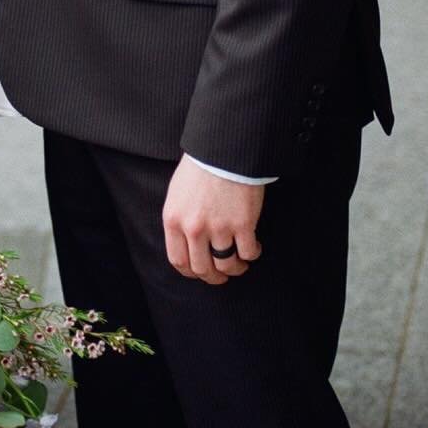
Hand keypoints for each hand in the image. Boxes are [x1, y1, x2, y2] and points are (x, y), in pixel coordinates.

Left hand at [163, 156, 264, 285]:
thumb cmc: (200, 168)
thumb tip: (186, 244)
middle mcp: (194, 229)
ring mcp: (218, 228)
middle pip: (203, 269)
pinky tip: (254, 248)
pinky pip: (248, 253)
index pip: (178, 261)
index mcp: (173, 221)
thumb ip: (179, 220)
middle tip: (222, 276)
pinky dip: (252, 255)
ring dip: (236, 269)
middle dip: (213, 277)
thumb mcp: (177, 195)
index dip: (191, 273)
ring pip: (227, 265)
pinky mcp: (242, 224)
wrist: (223, 150)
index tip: (201, 273)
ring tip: (240, 264)